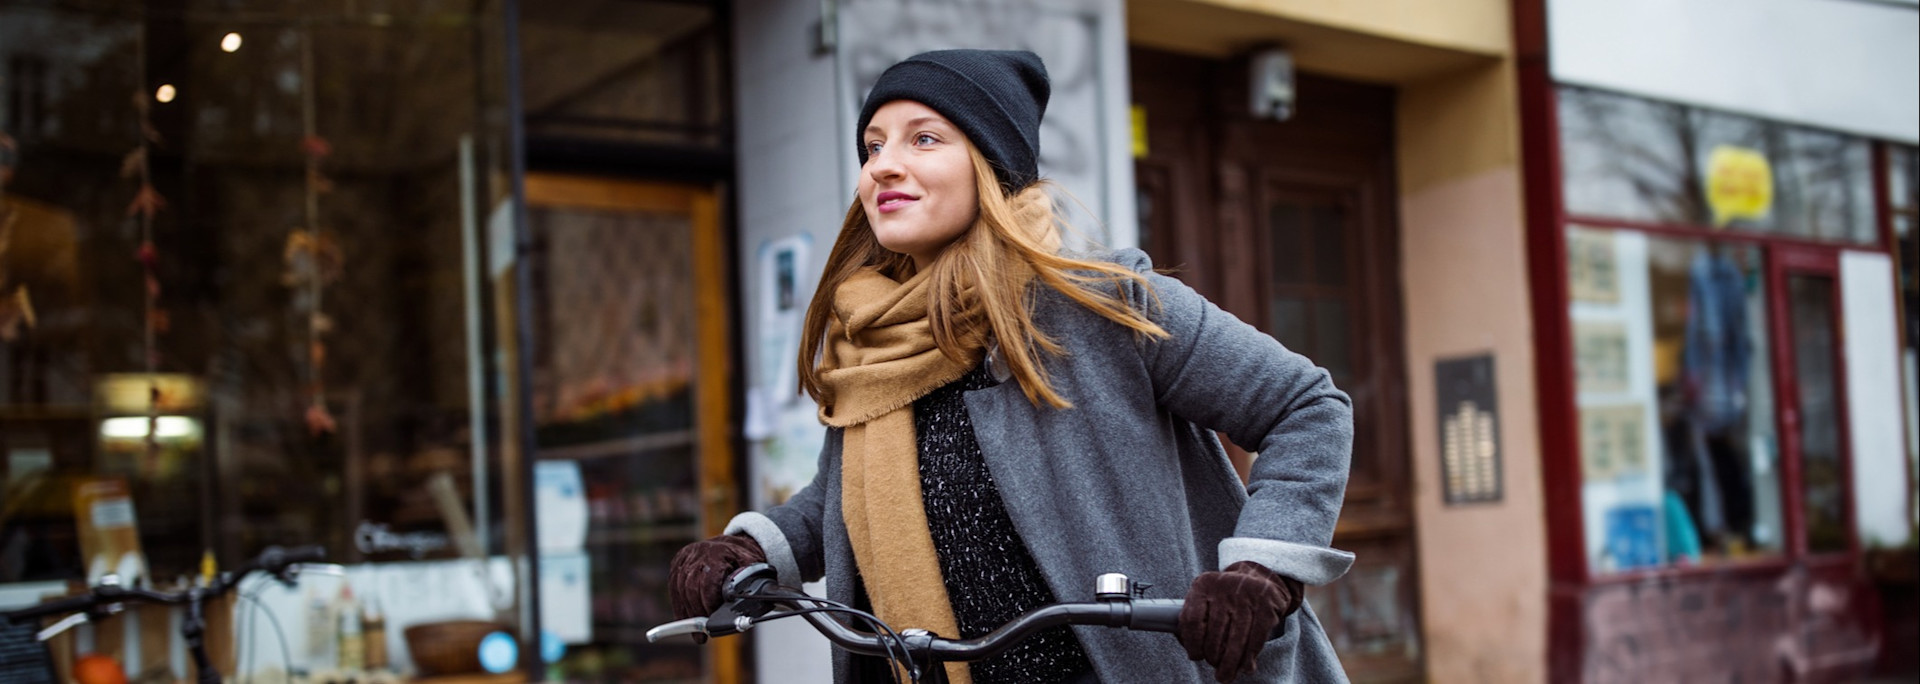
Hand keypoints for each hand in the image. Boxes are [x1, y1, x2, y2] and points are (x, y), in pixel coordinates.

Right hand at [668, 534, 765, 619]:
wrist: (732, 544)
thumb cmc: (744, 558)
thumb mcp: (753, 568)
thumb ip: (749, 585)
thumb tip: (747, 608)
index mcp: (718, 552)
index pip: (708, 580)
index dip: (709, 602)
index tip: (714, 618)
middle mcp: (697, 552)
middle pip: (691, 586)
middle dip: (698, 611)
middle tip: (705, 628)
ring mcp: (684, 558)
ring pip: (680, 589)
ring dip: (688, 613)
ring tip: (697, 631)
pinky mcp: (677, 564)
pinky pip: (674, 589)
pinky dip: (680, 607)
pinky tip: (686, 620)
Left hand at [1177, 561, 1303, 682]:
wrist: (1259, 578)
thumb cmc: (1225, 597)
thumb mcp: (1205, 599)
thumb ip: (1193, 621)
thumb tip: (1190, 651)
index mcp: (1203, 585)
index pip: (1192, 619)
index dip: (1193, 643)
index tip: (1196, 656)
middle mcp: (1224, 587)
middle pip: (1215, 632)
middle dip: (1213, 657)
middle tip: (1216, 668)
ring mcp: (1247, 595)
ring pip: (1236, 639)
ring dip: (1231, 663)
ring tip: (1226, 675)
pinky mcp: (1267, 605)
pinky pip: (1256, 638)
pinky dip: (1249, 657)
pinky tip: (1246, 666)